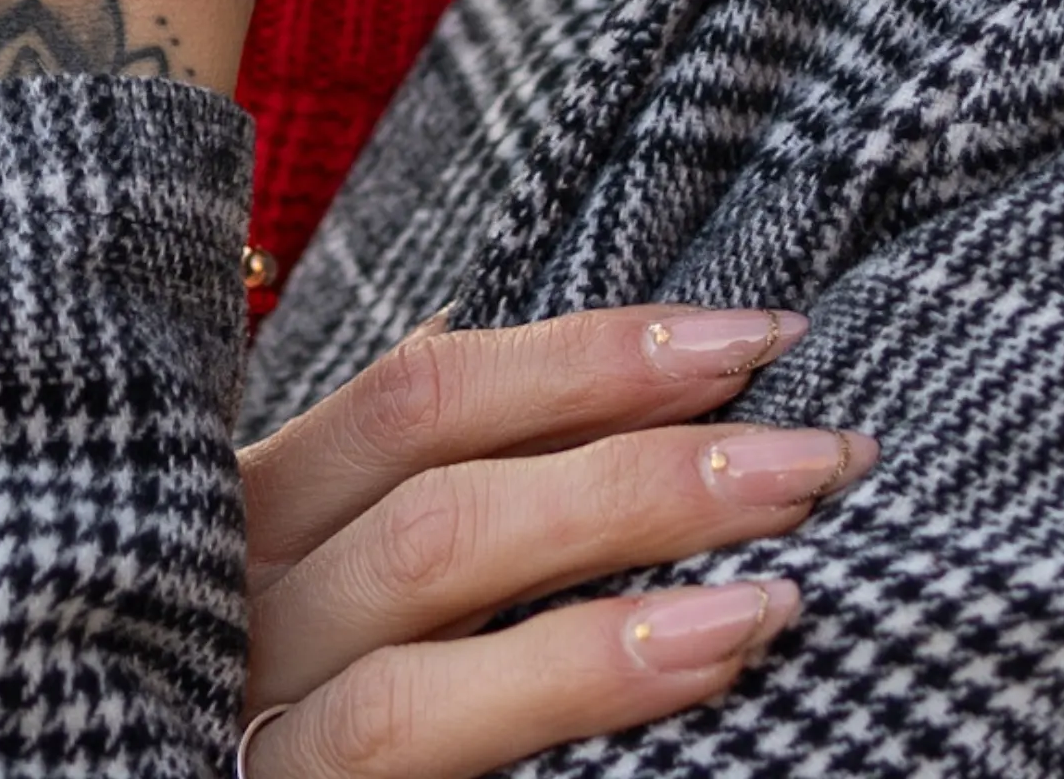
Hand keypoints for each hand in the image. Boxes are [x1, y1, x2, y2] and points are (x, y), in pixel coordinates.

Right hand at [235, 305, 877, 777]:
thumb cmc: (276, 707)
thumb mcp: (310, 584)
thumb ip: (395, 490)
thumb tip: (527, 356)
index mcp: (252, 505)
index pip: (422, 387)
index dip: (591, 352)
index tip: (750, 335)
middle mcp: (241, 582)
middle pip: (443, 469)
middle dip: (641, 439)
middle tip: (822, 445)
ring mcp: (260, 695)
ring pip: (435, 568)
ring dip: (625, 533)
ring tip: (788, 546)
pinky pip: (428, 729)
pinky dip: (578, 674)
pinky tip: (704, 653)